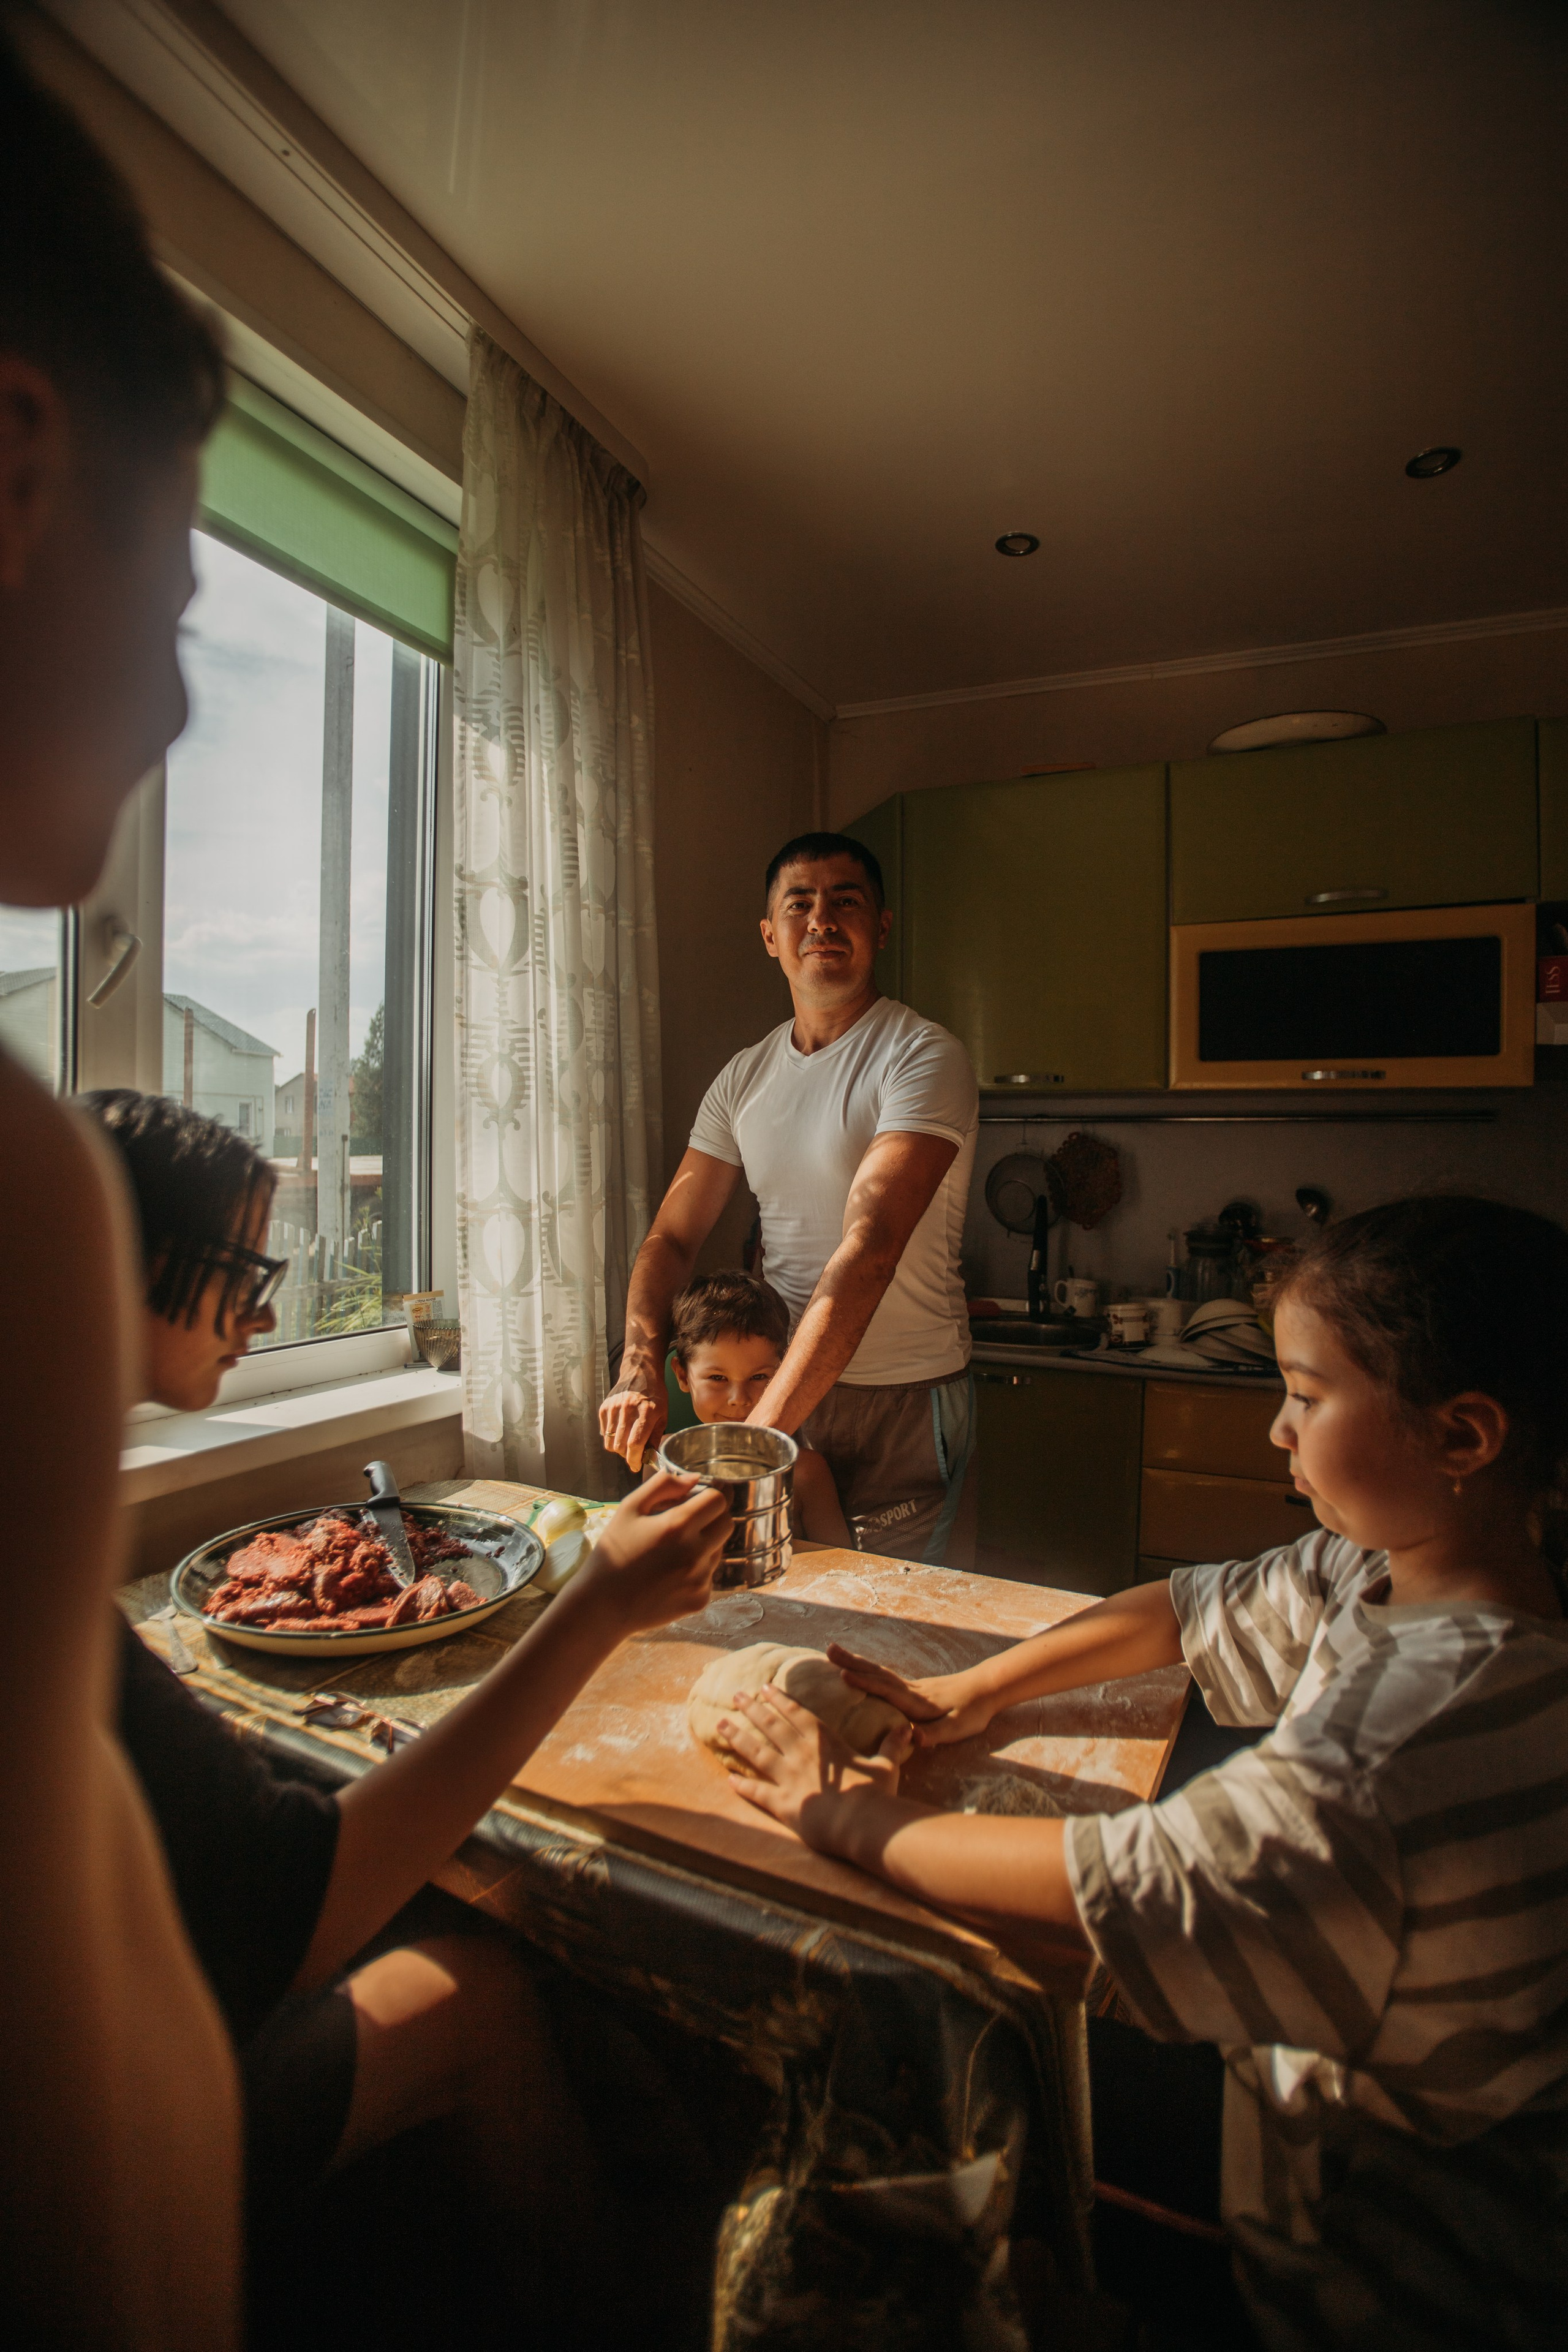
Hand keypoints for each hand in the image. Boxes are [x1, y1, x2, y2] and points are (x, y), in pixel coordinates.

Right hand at [571, 1472, 728, 1632]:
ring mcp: (700, 1579)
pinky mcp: (701, 1600)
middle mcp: (695, 1553)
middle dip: (712, 1517)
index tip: (701, 1497)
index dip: (712, 1494)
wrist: (602, 1606)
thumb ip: (662, 1486)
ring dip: (704, 1544)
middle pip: (726, 1523)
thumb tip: (693, 1479)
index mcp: (677, 1526)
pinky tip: (670, 1575)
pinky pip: (709, 1576)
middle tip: (688, 1522)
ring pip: (718, 1550)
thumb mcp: (629, 1509)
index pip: (718, 1500)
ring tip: (672, 1552)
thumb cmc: (613, 1553)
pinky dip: (697, 1571)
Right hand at [598, 1358, 666, 1469]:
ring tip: (627, 1442)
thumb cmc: (655, 1395)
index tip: (636, 1466)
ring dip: (618, 1448)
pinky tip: (621, 1429)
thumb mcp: (663, 1415)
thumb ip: (655, 1438)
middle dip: (627, 1456)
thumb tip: (649, 1459)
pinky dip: (612, 1437)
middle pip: (620, 1446)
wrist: (640, 1372)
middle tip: (634, 1453)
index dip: (634, 1459)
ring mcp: (613, 1408)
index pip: (634, 1443)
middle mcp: (627, 1410)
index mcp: (646, 1412)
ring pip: (610, 1442)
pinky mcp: (604, 1408)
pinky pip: (604, 1433)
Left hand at [718, 1685, 912, 1848]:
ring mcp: (789, 1779)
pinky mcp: (783, 1804)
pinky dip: (742, 1785)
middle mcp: (802, 1755)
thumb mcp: (887, 1766)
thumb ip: (893, 1745)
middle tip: (736, 1696)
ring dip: (738, 1737)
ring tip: (721, 1725)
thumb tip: (907, 1727)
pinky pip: (757, 1792)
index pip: (798, 1715)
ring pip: (757, 1752)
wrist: (862, 1824)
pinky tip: (729, 1779)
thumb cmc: (876, 1794)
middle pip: (772, 1726)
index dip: (780, 1700)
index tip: (765, 1687)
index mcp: (825, 1743)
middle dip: (753, 1709)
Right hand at [826, 1643, 995, 1744]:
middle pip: (877, 1673)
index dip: (865, 1684)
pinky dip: (869, 1670)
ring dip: (857, 1662)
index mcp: (917, 1701)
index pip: (887, 1690)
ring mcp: (912, 1686)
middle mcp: (911, 1689)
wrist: (987, 1689)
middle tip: (828, 1649)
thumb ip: (935, 1735)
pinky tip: (861, 1670)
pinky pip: (885, 1677)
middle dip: (852, 1662)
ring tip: (835, 1652)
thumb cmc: (973, 1712)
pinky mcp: (914, 1688)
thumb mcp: (958, 1729)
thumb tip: (912, 1737)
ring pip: (879, 1672)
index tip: (843, 1675)